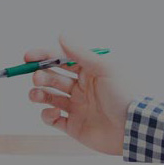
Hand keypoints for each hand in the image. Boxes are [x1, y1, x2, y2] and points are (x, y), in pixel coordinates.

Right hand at [26, 36, 131, 154]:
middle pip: (53, 78)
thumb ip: (80, 53)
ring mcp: (77, 107)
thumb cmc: (124, 94)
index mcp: (90, 72)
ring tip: (35, 94)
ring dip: (38, 94)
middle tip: (36, 77)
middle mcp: (82, 89)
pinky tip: (54, 112)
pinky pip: (53, 119)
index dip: (44, 57)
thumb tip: (62, 35)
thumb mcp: (104, 68)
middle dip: (41, 76)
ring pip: (49, 97)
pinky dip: (47, 115)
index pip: (62, 60)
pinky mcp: (74, 126)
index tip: (28, 57)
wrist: (135, 128)